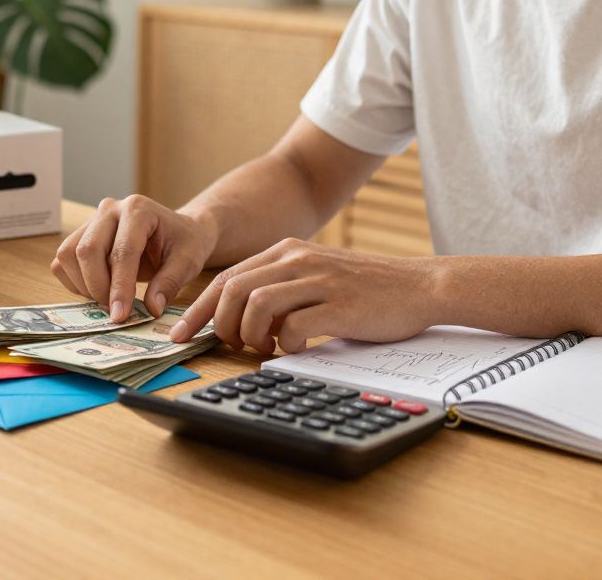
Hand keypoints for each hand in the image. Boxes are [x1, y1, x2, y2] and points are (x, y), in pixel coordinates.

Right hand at [52, 195, 216, 321]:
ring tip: (108, 299)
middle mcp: (110, 209)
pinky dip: (75, 281)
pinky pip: (63, 260)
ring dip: (83, 285)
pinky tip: (98, 289)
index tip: (120, 316)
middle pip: (87, 250)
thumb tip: (151, 309)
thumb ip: (170, 283)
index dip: (120, 286)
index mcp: (138, 209)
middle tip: (115, 311)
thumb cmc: (184, 243)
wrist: (177, 232)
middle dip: (97, 287)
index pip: (122, 251)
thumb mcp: (188, 262)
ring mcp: (92, 220)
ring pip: (68, 254)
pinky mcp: (81, 234)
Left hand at [170, 238, 441, 353]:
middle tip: (230, 347)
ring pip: (255, 304)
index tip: (179, 336)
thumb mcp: (315, 277)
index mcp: (287, 251)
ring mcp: (319, 280)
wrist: (421, 286)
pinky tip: (292, 349)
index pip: (226, 279)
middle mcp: (298, 260)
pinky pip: (293, 325)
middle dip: (218, 325)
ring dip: (249, 334)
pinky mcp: (340, 304)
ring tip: (263, 348)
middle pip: (232, 290)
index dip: (198, 310)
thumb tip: (237, 321)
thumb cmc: (366, 290)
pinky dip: (283, 344)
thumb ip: (280, 289)